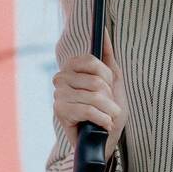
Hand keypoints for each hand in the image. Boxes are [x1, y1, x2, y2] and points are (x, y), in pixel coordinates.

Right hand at [52, 27, 126, 160]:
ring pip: (94, 96)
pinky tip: (102, 125)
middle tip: (107, 107)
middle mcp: (61, 79)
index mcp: (72, 68)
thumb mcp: (113, 82)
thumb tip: (103, 30)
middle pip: (95, 80)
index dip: (106, 76)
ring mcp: (59, 95)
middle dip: (109, 97)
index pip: (92, 60)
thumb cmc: (109, 111)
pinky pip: (88, 110)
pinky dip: (103, 119)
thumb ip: (108, 56)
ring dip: (108, 110)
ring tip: (107, 117)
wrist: (105, 141)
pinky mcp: (60, 113)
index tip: (108, 87)